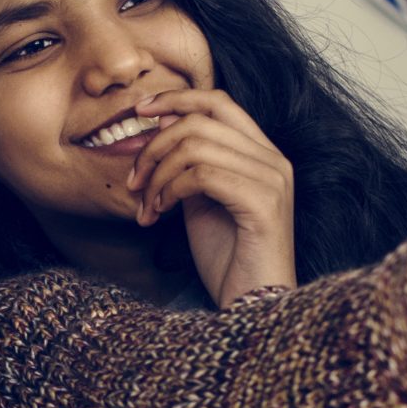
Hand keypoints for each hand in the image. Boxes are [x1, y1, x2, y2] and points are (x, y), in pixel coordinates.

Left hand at [124, 89, 297, 306]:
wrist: (253, 307)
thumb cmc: (227, 259)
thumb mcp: (199, 201)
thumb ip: (187, 163)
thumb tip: (162, 123)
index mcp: (262, 154)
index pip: (219, 102)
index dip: (176, 99)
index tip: (139, 111)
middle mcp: (273, 160)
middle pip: (200, 120)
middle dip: (154, 146)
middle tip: (133, 182)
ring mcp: (272, 180)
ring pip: (195, 146)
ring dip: (157, 175)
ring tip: (147, 207)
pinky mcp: (262, 203)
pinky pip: (202, 175)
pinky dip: (169, 190)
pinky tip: (160, 214)